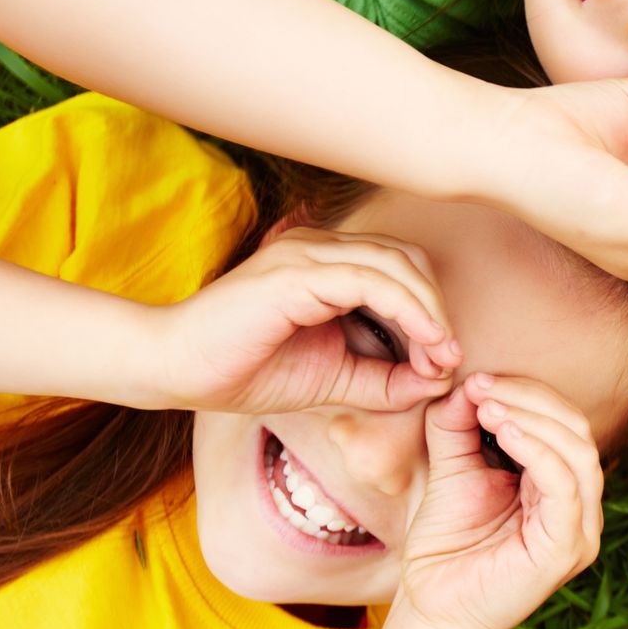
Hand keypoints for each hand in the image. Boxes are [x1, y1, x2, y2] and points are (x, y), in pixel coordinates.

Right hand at [143, 227, 458, 413]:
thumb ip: (386, 380)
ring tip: (444, 354)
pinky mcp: (295, 272)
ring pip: (396, 264)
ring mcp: (307, 253)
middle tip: (450, 358)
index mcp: (327, 264)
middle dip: (438, 308)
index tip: (446, 361)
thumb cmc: (247, 372)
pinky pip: (369, 280)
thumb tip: (440, 381)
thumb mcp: (335, 380)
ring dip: (430, 311)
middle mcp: (320, 248)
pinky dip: (407, 310)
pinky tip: (424, 343)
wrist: (177, 372)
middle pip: (408, 260)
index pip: (401, 270)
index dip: (433, 311)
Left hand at [393, 374, 603, 628]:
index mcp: (559, 487)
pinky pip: (566, 487)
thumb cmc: (444, 548)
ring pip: (578, 453)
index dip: (526, 393)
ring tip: (489, 408)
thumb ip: (458, 427)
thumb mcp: (451, 471)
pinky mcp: (567, 549)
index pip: (562, 424)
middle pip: (576, 430)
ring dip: (533, 419)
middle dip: (530, 399)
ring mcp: (580, 529)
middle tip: (482, 386)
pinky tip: (504, 432)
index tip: (478, 380)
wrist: (429, 610)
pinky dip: (539, 451)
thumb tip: (467, 383)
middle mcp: (579, 507)